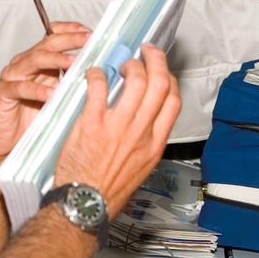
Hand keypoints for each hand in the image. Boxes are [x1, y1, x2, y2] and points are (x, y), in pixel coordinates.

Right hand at [0, 23, 90, 160]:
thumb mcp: (58, 98)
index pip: (52, 38)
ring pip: (33, 61)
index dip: (70, 31)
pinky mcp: (2, 94)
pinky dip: (36, 90)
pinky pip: (19, 88)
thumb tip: (97, 73)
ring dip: (55, 60)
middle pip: (46, 45)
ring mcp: (11, 78)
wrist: (6, 144)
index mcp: (37, 63)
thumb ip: (71, 83)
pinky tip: (50, 93)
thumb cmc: (32, 121)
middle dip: (68, 40)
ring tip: (73, 63)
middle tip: (87, 40)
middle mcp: (24, 66)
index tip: (89, 32)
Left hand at [52, 44, 180, 217]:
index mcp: (154, 144)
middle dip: (155, 59)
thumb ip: (145, 142)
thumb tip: (144, 120)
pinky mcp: (92, 125)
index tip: (161, 72)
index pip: (173, 101)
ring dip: (129, 64)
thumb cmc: (107, 191)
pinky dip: (97, 74)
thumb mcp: (140, 169)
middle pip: (160, 83)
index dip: (169, 79)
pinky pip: (99, 87)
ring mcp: (117, 128)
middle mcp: (140, 133)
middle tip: (145, 52)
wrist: (85, 205)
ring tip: (120, 64)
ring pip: (135, 80)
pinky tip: (93, 75)